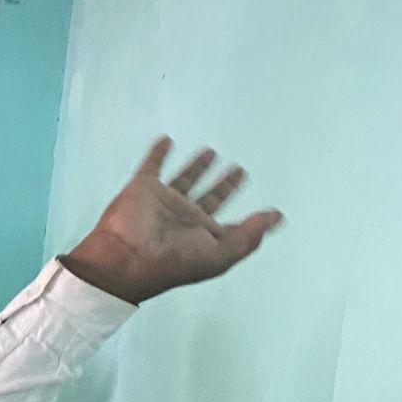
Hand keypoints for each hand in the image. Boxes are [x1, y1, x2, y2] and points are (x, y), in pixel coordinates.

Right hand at [62, 138, 281, 304]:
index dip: (251, 220)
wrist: (125, 256)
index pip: (231, 226)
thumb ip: (249, 235)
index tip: (270, 211)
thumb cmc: (173, 260)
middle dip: (225, 185)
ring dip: (197, 166)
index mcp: (204, 236)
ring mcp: (164, 201)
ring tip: (211, 151)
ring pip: (185, 178)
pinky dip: (158, 153)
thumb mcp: (221, 254)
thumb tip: (276, 217)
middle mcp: (185, 218)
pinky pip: (152, 165)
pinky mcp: (143, 187)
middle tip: (239, 170)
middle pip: (211, 197)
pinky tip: (166, 141)